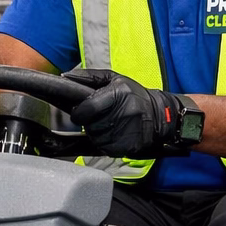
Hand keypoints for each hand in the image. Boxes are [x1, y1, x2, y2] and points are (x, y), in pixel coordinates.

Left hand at [66, 69, 184, 157]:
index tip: (80, 112)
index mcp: (119, 94)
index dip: (79, 113)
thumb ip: (89, 76)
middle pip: (90, 126)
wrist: (160, 115)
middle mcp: (124, 113)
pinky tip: (113, 134)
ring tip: (107, 125)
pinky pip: (106, 148)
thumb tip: (65, 76)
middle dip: (88, 123)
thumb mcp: (114, 78)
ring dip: (96, 134)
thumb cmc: (134, 95)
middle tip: (97, 117)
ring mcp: (127, 132)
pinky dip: (105, 143)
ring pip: (96, 138)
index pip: (88, 109)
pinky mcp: (129, 146)